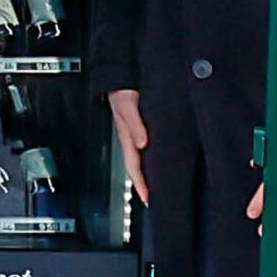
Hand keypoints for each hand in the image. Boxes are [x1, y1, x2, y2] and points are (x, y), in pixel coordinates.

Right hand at [107, 88, 148, 205]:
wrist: (119, 76)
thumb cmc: (122, 88)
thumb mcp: (128, 103)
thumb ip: (134, 123)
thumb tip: (142, 143)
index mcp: (126, 136)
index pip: (133, 166)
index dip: (141, 184)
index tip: (148, 199)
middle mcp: (131, 137)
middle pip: (136, 167)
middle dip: (144, 185)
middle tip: (152, 200)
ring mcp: (134, 133)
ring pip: (140, 159)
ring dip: (146, 174)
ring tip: (156, 186)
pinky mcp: (139, 128)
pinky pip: (144, 149)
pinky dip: (150, 160)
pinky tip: (157, 160)